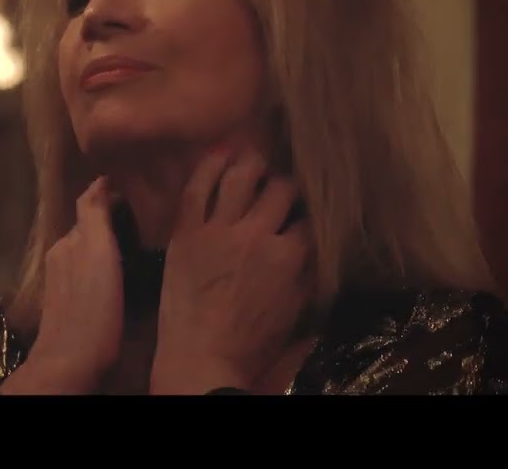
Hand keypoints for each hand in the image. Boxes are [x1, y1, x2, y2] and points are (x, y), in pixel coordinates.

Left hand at [0, 177, 122, 394]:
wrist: (69, 359)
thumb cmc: (92, 307)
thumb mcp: (98, 253)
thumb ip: (94, 216)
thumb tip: (98, 180)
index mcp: (70, 241)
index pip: (88, 206)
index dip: (107, 195)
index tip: (130, 186)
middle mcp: (61, 253)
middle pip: (85, 227)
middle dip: (106, 216)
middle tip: (139, 213)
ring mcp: (60, 278)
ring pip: (84, 248)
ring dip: (103, 240)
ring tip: (132, 238)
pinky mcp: (66, 301)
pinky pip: (83, 268)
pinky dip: (98, 261)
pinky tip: (114, 270)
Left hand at [150, 147, 311, 394]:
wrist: (200, 354)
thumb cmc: (251, 341)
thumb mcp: (296, 310)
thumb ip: (309, 273)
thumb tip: (321, 247)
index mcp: (290, 257)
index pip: (312, 218)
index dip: (313, 210)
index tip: (311, 205)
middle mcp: (257, 235)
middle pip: (281, 189)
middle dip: (287, 183)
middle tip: (283, 183)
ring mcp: (218, 230)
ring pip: (241, 179)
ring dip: (252, 163)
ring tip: (255, 156)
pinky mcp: (186, 231)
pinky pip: (196, 189)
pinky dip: (208, 166)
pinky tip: (219, 153)